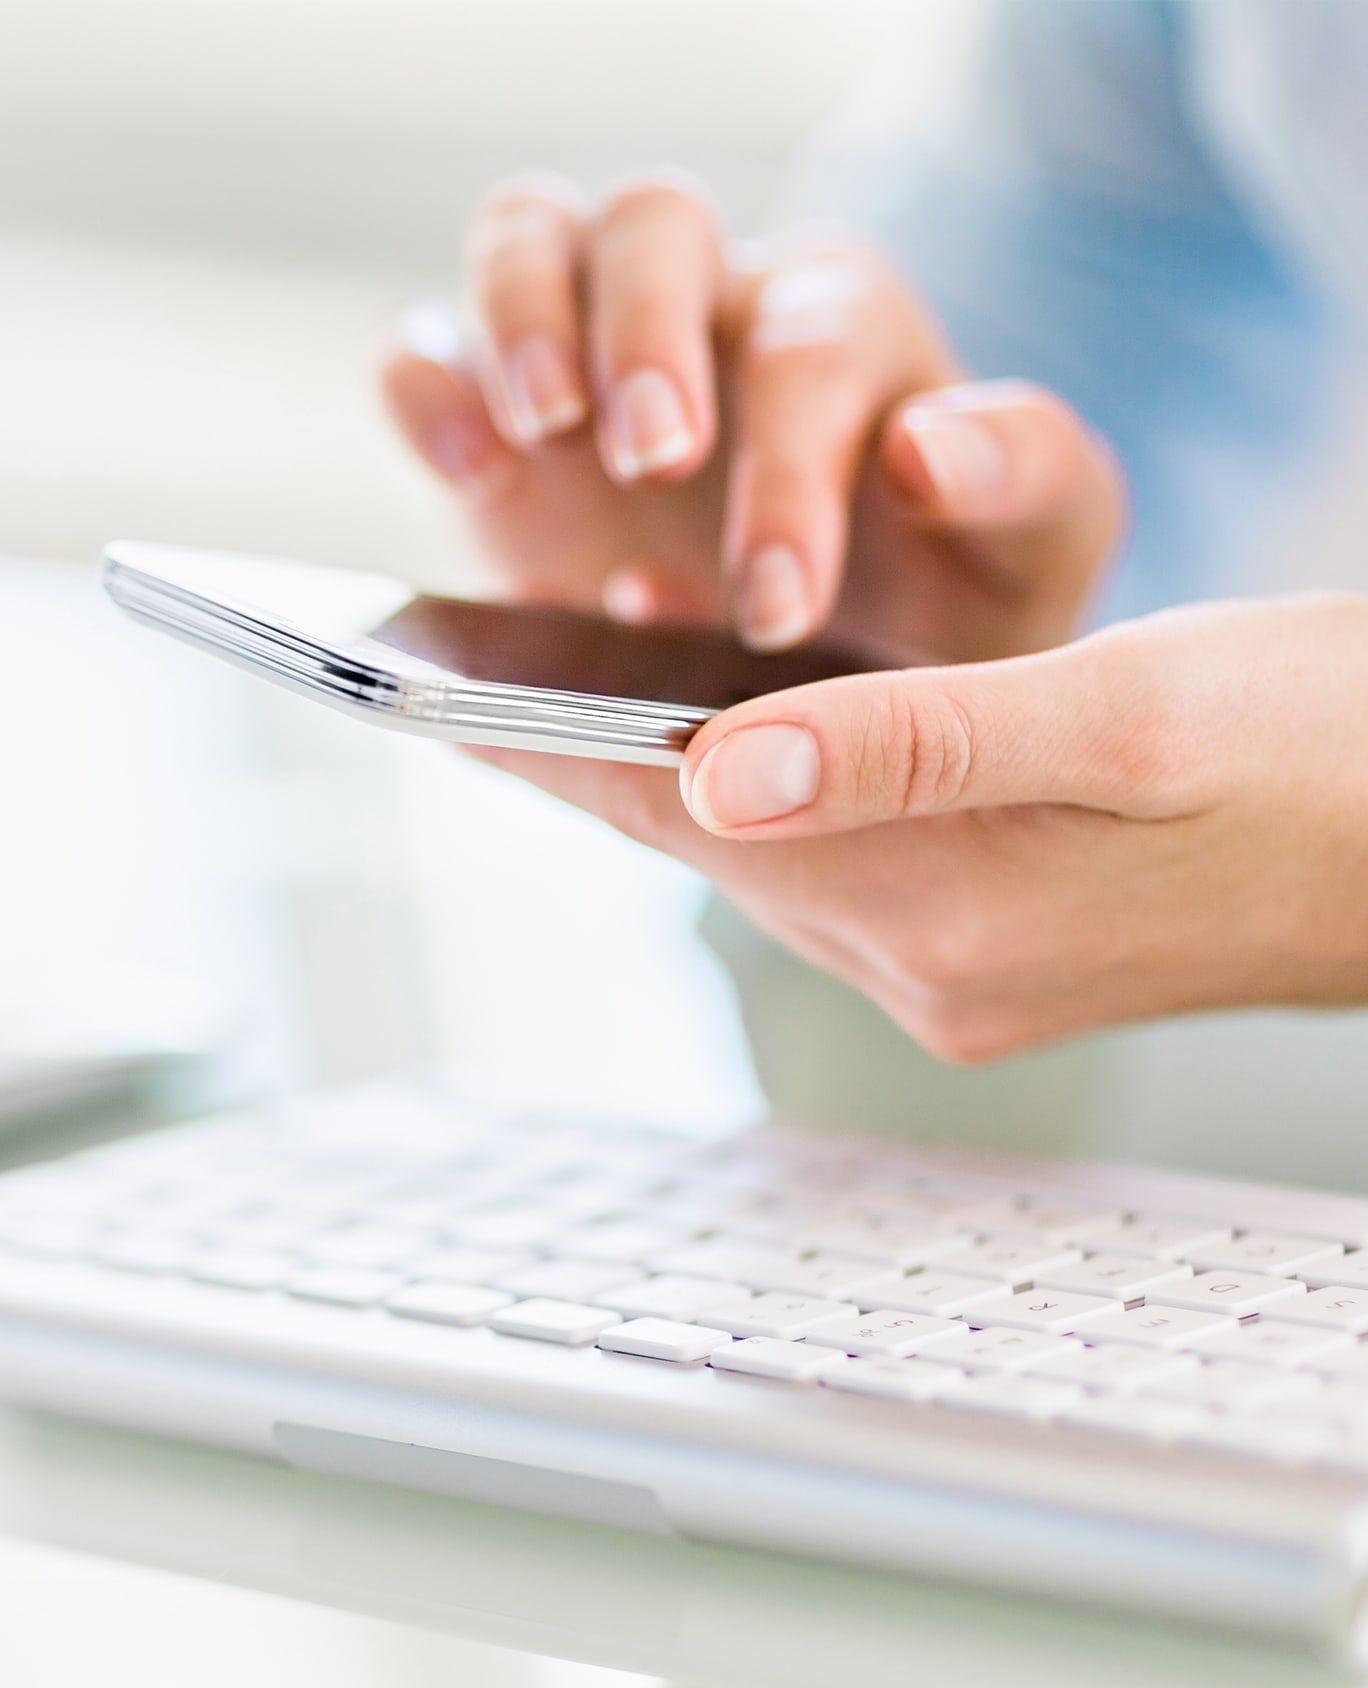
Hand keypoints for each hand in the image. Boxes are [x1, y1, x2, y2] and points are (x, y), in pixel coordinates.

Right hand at [381, 171, 1121, 662]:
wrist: (848, 669)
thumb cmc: (946, 602)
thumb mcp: (1028, 555)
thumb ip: (1025, 481)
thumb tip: (926, 448)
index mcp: (845, 330)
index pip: (809, 342)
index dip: (789, 465)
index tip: (777, 610)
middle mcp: (713, 314)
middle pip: (658, 229)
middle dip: (647, 338)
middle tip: (655, 460)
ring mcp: (593, 357)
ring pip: (531, 235)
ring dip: (523, 317)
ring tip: (540, 433)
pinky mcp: (503, 423)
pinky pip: (430, 346)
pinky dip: (427, 383)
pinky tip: (467, 465)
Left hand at [478, 592, 1367, 1060]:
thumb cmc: (1326, 753)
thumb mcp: (1125, 712)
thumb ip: (912, 742)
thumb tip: (713, 768)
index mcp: (945, 910)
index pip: (690, 816)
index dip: (554, 746)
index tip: (436, 698)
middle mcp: (932, 965)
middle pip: (710, 846)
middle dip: (591, 762)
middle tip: (470, 689)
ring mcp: (965, 971)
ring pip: (768, 857)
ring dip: (676, 782)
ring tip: (568, 705)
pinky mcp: (1002, 948)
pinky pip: (839, 866)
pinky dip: (774, 800)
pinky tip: (742, 751)